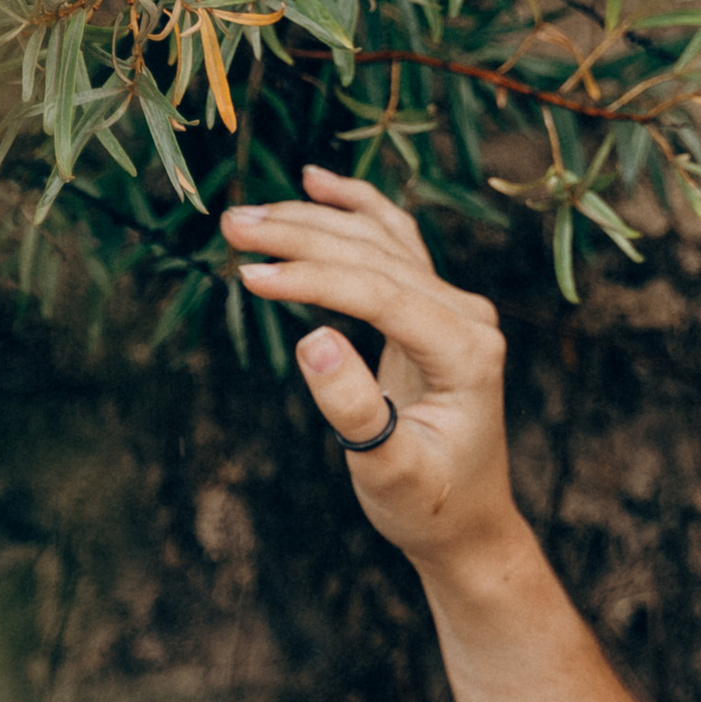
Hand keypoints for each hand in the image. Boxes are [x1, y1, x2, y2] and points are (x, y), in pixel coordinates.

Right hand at [222, 167, 519, 578]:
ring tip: (246, 217)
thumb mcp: (388, 472)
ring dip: (315, 221)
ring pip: (381, 242)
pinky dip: (356, 210)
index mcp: (467, 352)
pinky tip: (317, 181)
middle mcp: (468, 317)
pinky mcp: (435, 308)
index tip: (248, 275)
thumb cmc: (427, 503)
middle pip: (379, 257)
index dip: (314, 279)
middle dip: (303, 236)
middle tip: (232, 225)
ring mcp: (455, 307)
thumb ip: (355, 409)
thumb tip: (312, 340)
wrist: (466, 519)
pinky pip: (395, 244)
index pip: (382, 295)